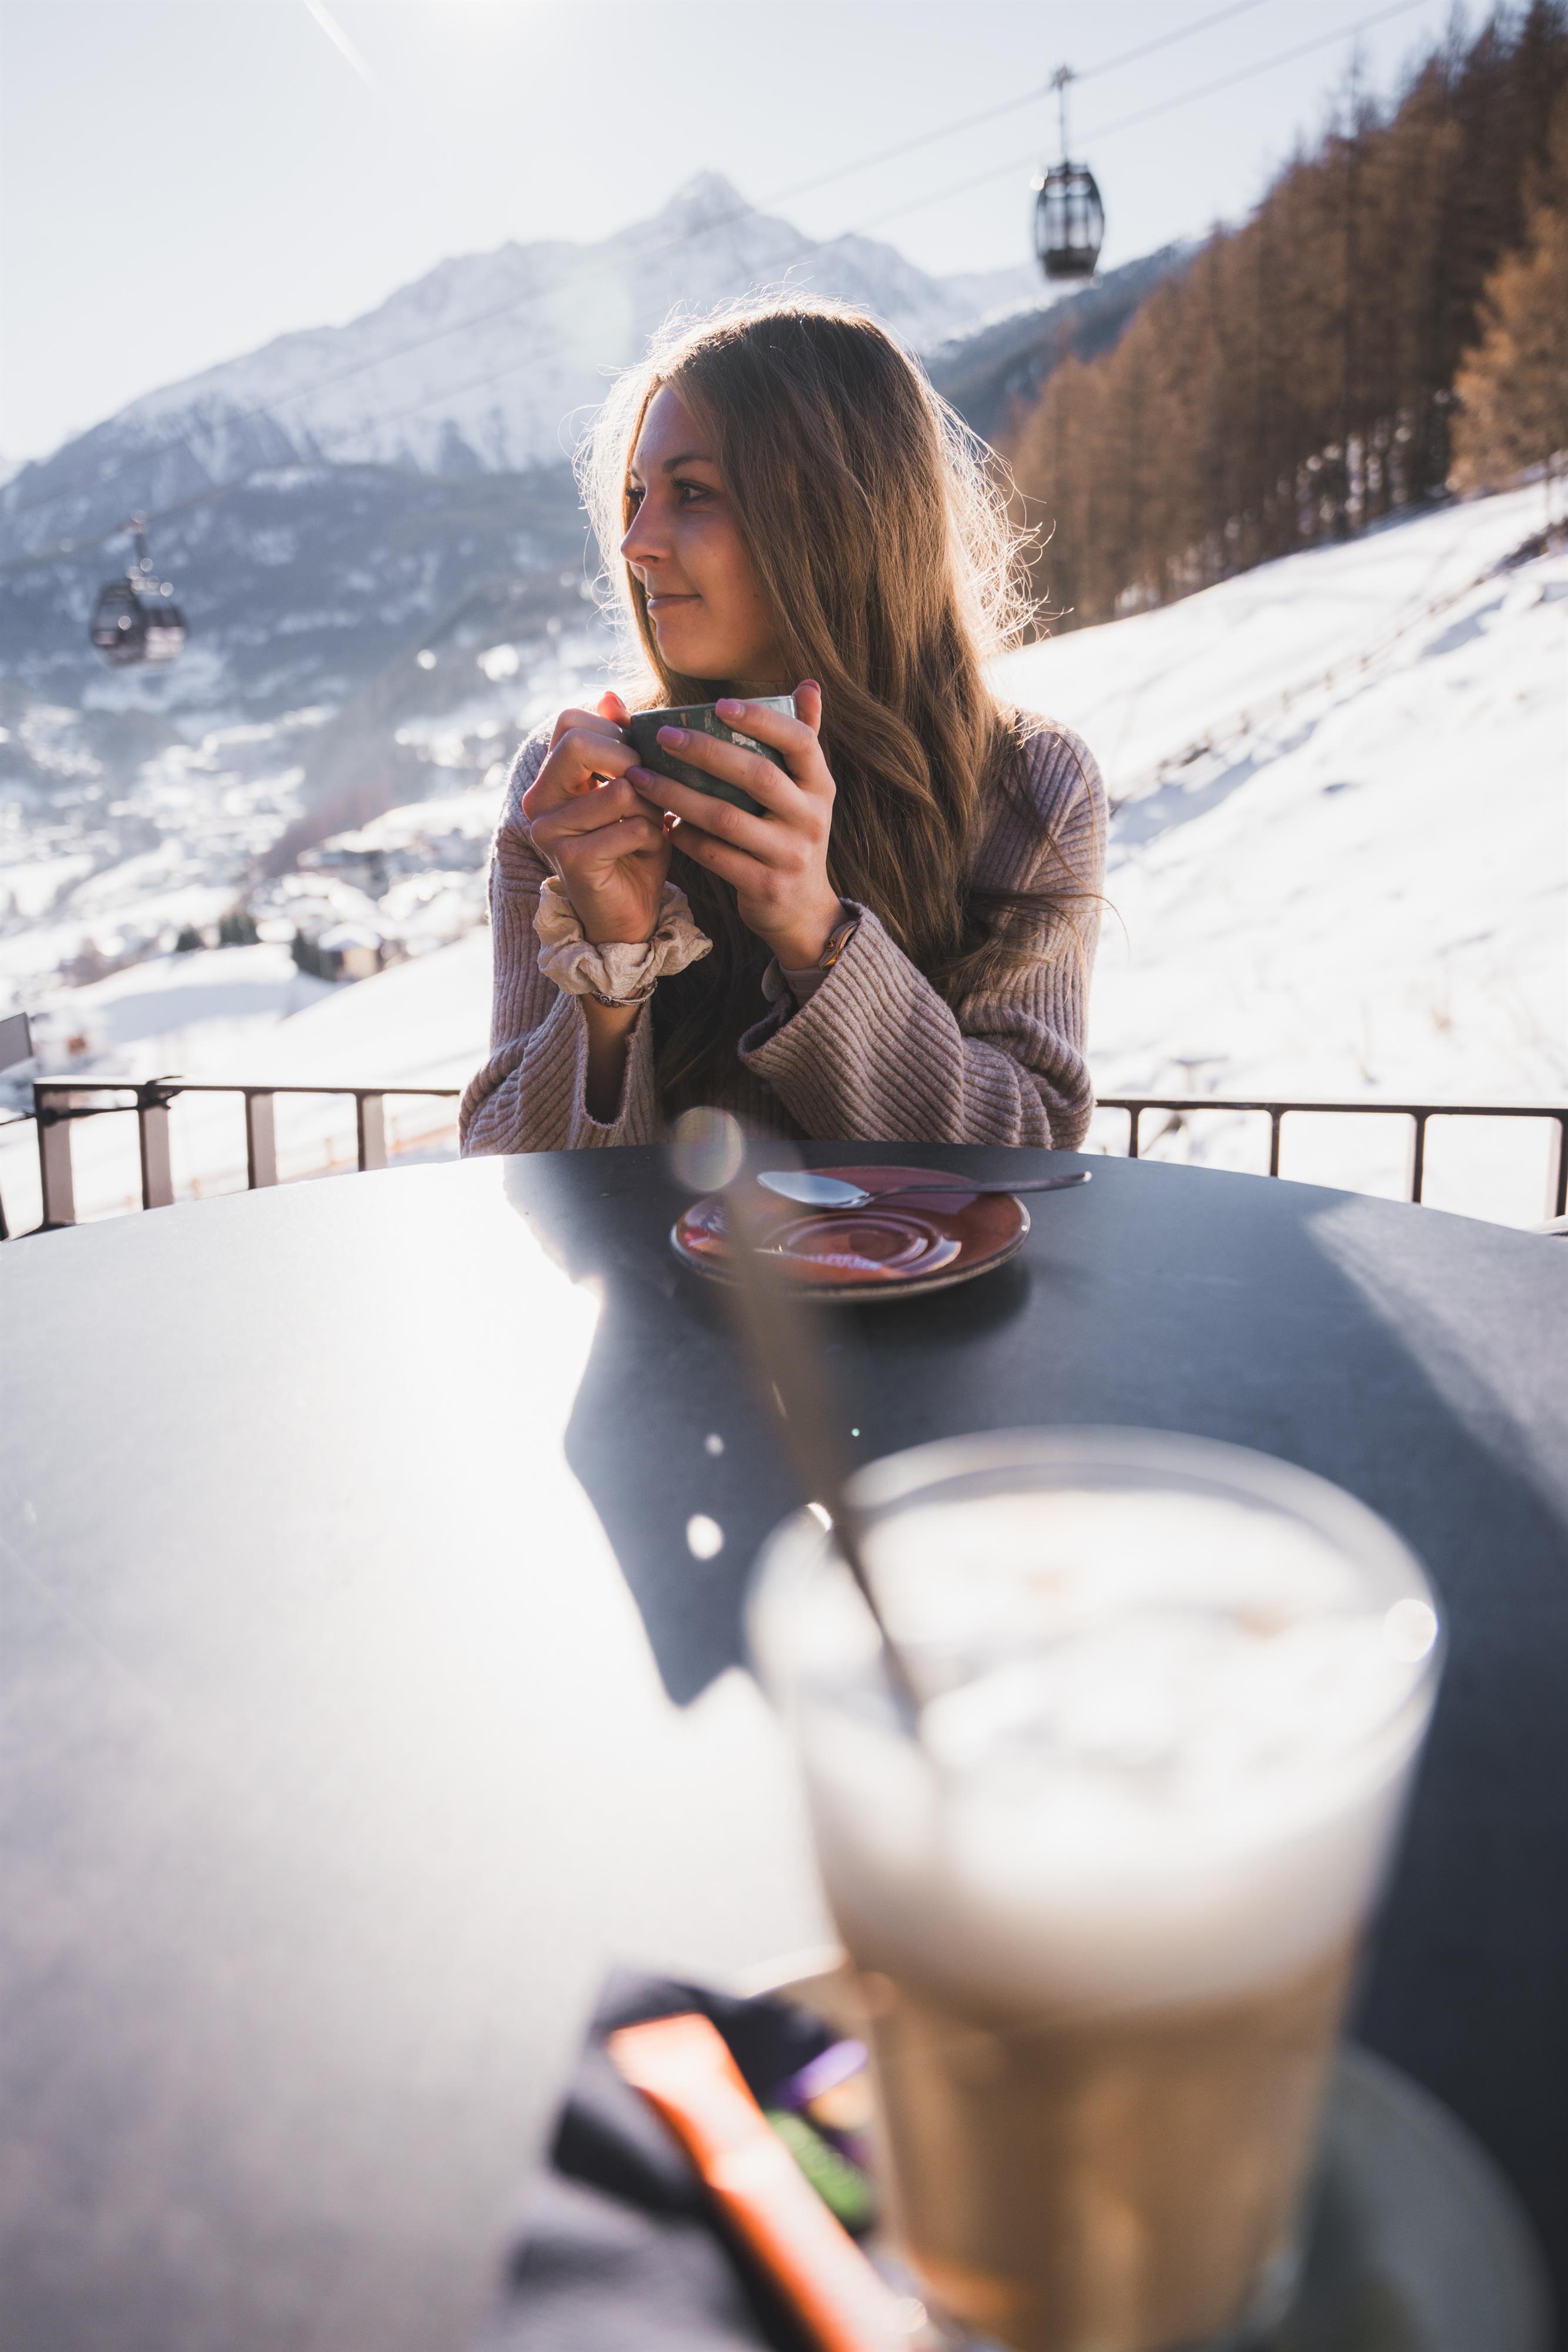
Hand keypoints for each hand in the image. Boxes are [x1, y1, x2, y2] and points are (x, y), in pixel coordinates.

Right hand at [523, 692, 670, 945]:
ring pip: (619, 789)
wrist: (631, 915)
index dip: (615, 730)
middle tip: (650, 789)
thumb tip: (609, 693)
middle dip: (631, 760)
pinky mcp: (571, 860)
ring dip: (652, 807)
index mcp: (550, 778)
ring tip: (654, 825)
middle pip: (580, 744)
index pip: (570, 720)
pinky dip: (653, 838)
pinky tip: (650, 851)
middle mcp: (538, 801)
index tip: (638, 758)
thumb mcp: (634, 788)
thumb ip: (621, 743)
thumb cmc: (635, 848)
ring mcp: (549, 831)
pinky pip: (629, 828)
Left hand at [627, 683, 845, 969]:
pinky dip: (686, 838)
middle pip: (757, 775)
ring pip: (727, 818)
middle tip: (663, 736)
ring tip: (641, 777)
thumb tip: (807, 684)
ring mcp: (789, 854)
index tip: (719, 704)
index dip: (762, 719)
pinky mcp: (765, 886)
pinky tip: (662, 822)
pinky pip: (716, 856)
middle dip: (706, 751)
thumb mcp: (807, 792)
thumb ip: (803, 740)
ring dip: (679, 795)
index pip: (800, 741)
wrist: (803, 912)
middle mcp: (811, 818)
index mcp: (819, 786)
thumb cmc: (792, 836)